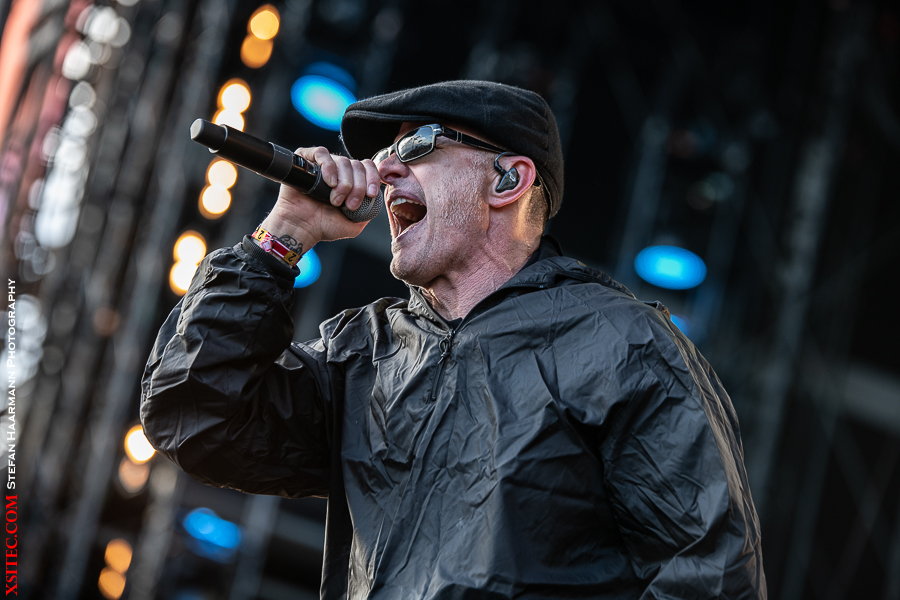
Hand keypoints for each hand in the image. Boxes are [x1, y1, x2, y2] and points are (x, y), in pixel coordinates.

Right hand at [258, 146, 380, 253]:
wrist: (301, 229)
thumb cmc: (323, 226)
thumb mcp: (355, 223)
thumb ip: (369, 210)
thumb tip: (375, 197)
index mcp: (350, 180)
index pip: (368, 167)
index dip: (372, 178)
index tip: (370, 194)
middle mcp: (337, 171)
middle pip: (357, 165)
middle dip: (358, 187)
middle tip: (348, 204)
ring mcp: (322, 165)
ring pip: (343, 161)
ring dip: (344, 183)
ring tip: (334, 200)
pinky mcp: (305, 161)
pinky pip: (322, 153)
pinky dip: (329, 168)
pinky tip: (329, 183)